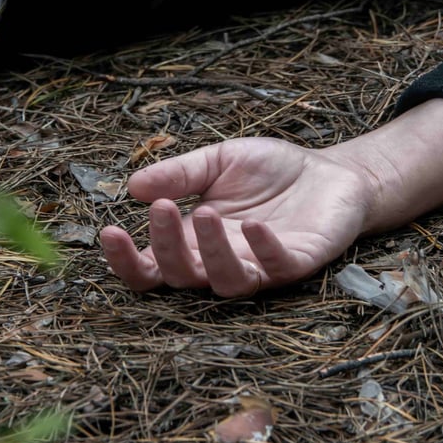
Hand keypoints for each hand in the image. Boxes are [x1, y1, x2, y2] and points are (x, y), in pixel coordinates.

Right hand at [101, 99, 442, 296]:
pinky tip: (253, 224)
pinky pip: (276, 268)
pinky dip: (263, 250)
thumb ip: (181, 173)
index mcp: (196, 241)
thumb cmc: (273, 172)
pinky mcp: (297, 264)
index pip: (152, 266)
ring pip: (225, 282)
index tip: (111, 230)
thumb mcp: (220, 160)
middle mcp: (223, 261)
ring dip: (210, 253)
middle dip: (166, 247)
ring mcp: (260, 267)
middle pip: (182, 277)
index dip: (127, 259)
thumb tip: (132, 185)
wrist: (331, 172)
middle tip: (161, 208)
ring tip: (203, 212)